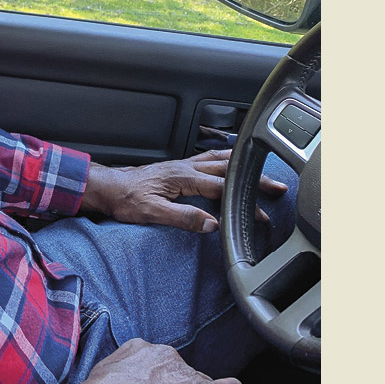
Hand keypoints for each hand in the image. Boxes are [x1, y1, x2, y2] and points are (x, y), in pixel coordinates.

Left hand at [80, 149, 287, 233]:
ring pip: (218, 159)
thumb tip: (211, 224)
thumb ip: (183, 217)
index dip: (243, 201)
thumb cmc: (126, 200)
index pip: (221, 188)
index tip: (261, 213)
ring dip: (241, 165)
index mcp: (183, 177)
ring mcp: (182, 165)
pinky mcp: (177, 168)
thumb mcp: (153, 213)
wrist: (108, 188)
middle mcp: (185, 167)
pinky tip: (228, 163)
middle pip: (227, 169)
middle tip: (275, 186)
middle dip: (253, 177)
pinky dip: (225, 160)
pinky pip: (208, 159)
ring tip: (261, 169)